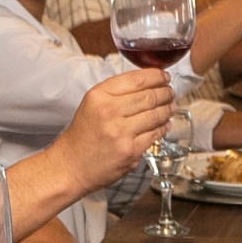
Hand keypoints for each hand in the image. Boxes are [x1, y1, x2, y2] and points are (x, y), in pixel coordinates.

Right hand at [64, 66, 178, 179]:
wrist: (71, 166)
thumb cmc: (82, 136)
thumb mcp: (92, 104)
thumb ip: (116, 92)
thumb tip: (147, 82)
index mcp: (99, 96)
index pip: (136, 79)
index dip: (156, 76)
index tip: (164, 76)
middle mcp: (109, 111)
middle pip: (150, 95)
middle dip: (165, 92)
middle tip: (170, 92)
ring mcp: (121, 132)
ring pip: (156, 114)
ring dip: (168, 109)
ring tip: (170, 106)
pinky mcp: (131, 151)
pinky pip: (155, 134)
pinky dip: (164, 127)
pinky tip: (164, 124)